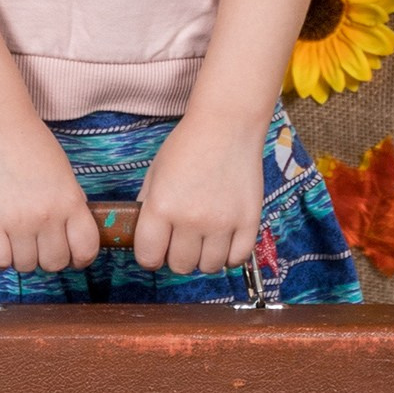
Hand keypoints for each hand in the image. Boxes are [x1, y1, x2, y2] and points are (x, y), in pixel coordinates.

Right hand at [0, 116, 98, 276]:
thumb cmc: (30, 143)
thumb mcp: (64, 174)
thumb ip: (70, 205)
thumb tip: (72, 235)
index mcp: (71, 201)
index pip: (86, 250)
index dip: (80, 258)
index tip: (72, 255)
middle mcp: (47, 216)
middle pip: (55, 263)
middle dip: (48, 257)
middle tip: (39, 242)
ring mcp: (17, 223)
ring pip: (27, 266)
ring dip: (23, 256)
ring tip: (16, 236)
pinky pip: (0, 262)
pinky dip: (0, 256)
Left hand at [133, 111, 263, 281]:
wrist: (227, 125)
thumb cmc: (188, 146)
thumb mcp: (155, 173)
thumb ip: (148, 208)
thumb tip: (145, 238)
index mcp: (162, 207)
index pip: (149, 258)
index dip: (150, 256)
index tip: (157, 249)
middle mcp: (191, 219)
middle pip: (180, 266)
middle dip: (177, 256)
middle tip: (182, 239)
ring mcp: (222, 222)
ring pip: (208, 267)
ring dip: (204, 257)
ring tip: (204, 238)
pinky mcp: (249, 221)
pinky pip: (237, 259)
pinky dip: (229, 255)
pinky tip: (224, 240)